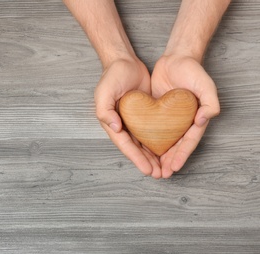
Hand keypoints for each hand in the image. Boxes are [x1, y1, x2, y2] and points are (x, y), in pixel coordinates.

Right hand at [95, 58, 161, 175]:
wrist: (125, 62)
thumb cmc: (112, 76)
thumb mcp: (104, 92)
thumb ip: (105, 110)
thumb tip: (115, 128)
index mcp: (112, 122)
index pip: (125, 145)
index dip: (136, 158)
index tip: (147, 170)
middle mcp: (122, 125)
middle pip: (135, 148)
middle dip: (146, 162)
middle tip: (158, 174)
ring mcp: (134, 120)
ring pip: (144, 143)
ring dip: (152, 157)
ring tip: (163, 169)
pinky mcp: (145, 114)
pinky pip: (152, 132)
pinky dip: (158, 142)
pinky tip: (166, 150)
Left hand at [151, 54, 219, 177]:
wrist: (176, 58)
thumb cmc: (193, 71)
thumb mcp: (206, 84)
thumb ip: (210, 101)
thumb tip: (205, 119)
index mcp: (194, 118)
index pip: (188, 141)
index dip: (181, 155)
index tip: (174, 167)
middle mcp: (182, 121)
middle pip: (175, 145)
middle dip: (169, 161)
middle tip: (161, 175)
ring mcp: (168, 118)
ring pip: (163, 141)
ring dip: (158, 156)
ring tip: (152, 169)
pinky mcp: (156, 112)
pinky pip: (152, 130)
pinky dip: (149, 141)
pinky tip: (142, 150)